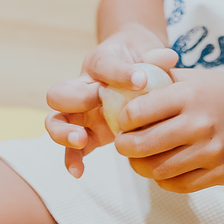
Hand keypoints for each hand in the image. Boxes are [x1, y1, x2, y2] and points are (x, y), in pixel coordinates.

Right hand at [45, 33, 177, 178]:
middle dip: (76, 98)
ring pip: (56, 122)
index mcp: (98, 63)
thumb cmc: (139, 58)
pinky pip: (74, 149)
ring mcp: (83, 113)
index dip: (120, 72)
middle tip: (98, 101)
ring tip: (80, 139)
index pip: (102, 65)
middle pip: (59, 93)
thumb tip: (167, 57)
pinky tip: (79, 172)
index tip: (141, 80)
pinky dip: (72, 159)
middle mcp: (82, 88)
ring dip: (64, 132)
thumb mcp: (149, 52)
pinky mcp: (88, 134)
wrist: (133, 67)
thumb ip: (156, 56)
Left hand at [105, 68, 223, 193]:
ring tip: (139, 158)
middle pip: (142, 145)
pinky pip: (178, 185)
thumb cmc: (218, 93)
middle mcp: (200, 124)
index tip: (122, 121)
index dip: (122, 119)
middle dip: (124, 147)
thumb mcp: (190, 77)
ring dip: (141, 167)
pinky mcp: (221, 173)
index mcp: (188, 96)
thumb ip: (157, 80)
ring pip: (158, 170)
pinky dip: (164, 179)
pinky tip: (163, 168)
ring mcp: (212, 152)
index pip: (137, 112)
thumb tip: (117, 89)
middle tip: (123, 144)